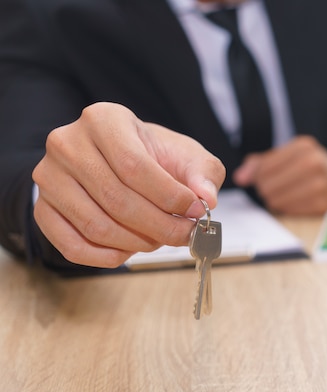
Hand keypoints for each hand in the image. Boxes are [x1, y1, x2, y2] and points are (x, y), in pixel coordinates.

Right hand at [32, 102, 224, 267]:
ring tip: (160, 240)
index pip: (134, 166)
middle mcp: (67, 143)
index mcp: (104, 119)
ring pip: (95, 225)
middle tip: (185, 235)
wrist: (117, 160)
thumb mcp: (186, 155)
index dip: (169, 196)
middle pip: (116, 199)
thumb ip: (202, 173)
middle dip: (159, 225)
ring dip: (136, 243)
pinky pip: (71, 245)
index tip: (197, 211)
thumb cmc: (153, 157)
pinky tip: (129, 253)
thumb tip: (206, 198)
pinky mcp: (41, 208)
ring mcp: (49, 177)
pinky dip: (105, 257)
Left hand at [233, 135, 326, 214]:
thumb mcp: (292, 154)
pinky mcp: (322, 204)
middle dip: (266, 189)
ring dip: (275, 200)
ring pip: (275, 200)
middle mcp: (313, 163)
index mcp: (303, 147)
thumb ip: (262, 163)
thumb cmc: (313, 165)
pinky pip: (289, 211)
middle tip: (277, 187)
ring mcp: (319, 185)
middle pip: (267, 186)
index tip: (264, 178)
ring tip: (287, 193)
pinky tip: (296, 201)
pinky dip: (287, 208)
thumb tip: (240, 178)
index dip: (258, 176)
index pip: (263, 167)